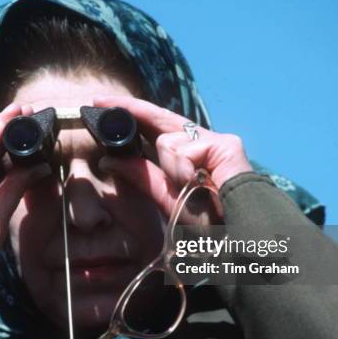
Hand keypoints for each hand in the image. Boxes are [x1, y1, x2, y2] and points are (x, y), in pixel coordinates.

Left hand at [94, 96, 251, 217]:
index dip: (133, 115)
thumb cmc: (208, 223)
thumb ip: (142, 176)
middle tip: (100, 101)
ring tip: (189, 189)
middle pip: (160, 119)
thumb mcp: (165, 197)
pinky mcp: (225, 144)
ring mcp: (214, 142)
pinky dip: (181, 170)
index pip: (157, 128)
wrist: (237, 237)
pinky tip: (195, 182)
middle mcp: (201, 144)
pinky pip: (182, 150)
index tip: (102, 106)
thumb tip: (110, 160)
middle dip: (130, 110)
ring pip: (166, 141)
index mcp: (188, 156)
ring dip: (169, 170)